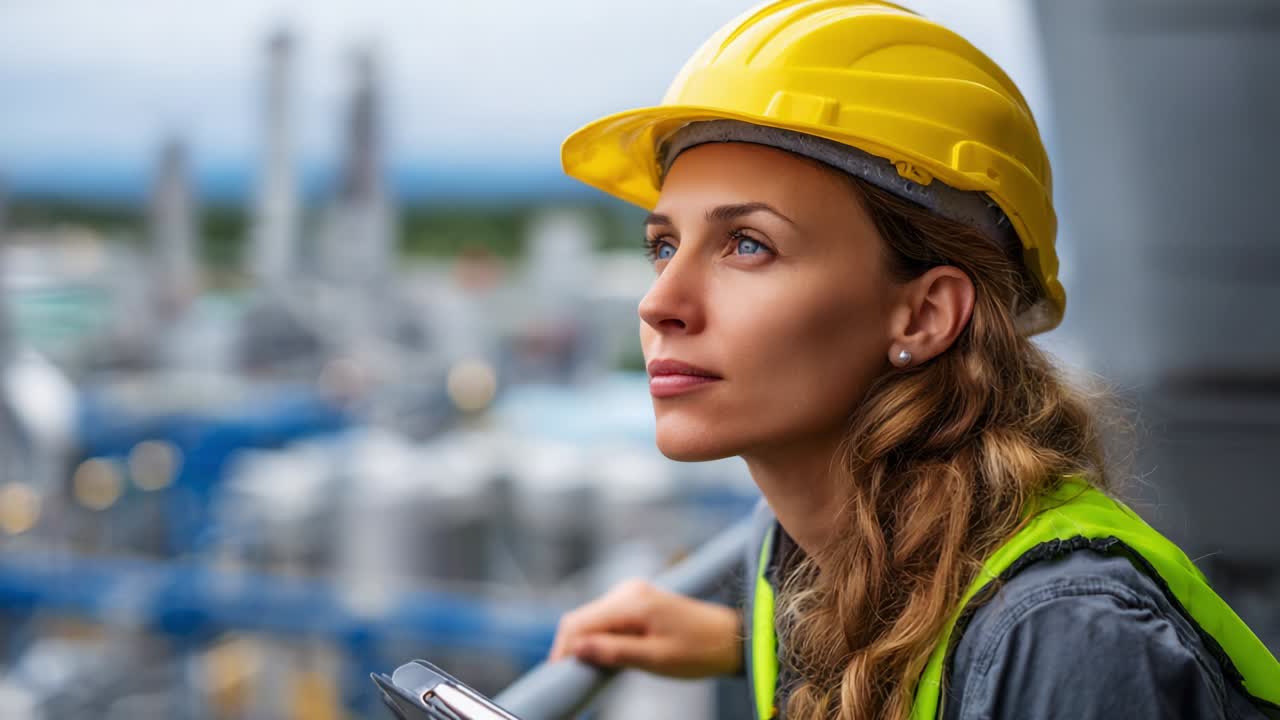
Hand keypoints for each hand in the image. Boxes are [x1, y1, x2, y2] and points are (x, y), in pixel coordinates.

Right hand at [547, 579, 742, 678]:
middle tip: (574, 677)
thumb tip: (576, 649)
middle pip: (581, 618)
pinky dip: (601, 637)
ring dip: (587, 643)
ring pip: (592, 619)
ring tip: (594, 670)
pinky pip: (606, 618)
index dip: (563, 649)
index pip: (578, 622)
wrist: (729, 638)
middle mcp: (627, 590)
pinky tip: (609, 656)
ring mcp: (631, 593)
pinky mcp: (636, 600)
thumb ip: (615, 652)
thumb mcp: (656, 659)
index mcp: (631, 602)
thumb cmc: (698, 651)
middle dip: (572, 646)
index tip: (558, 676)